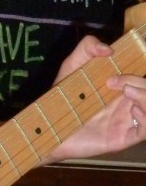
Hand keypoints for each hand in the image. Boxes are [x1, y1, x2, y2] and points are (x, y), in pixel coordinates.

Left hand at [50, 35, 145, 161]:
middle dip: (141, 82)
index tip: (119, 69)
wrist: (49, 126)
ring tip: (128, 93)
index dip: (139, 71)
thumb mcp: (72, 66)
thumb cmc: (62, 97)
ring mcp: (127, 121)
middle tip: (113, 82)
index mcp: (121, 87)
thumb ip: (87, 48)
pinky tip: (132, 110)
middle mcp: (128, 103)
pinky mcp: (123, 138)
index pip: (142, 79)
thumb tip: (109, 48)